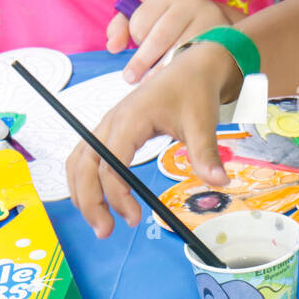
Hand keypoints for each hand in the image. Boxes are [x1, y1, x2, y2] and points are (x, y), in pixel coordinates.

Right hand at [66, 42, 236, 237]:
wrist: (192, 67)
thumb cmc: (194, 90)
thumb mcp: (203, 121)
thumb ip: (205, 153)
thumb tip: (219, 183)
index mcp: (130, 119)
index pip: (110, 165)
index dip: (117, 195)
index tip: (135, 219)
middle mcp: (111, 122)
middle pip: (83, 166)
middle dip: (89, 202)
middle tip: (106, 231)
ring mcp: (107, 124)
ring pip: (78, 161)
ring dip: (81, 193)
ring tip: (100, 221)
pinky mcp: (110, 129)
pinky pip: (85, 156)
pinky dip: (83, 179)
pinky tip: (96, 199)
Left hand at [106, 0, 229, 83]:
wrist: (215, 24)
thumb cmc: (171, 22)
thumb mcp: (146, 17)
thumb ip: (122, 28)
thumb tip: (113, 46)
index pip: (139, 23)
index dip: (134, 41)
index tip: (134, 48)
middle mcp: (188, 0)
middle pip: (159, 38)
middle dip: (141, 62)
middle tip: (132, 78)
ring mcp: (208, 17)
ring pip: (178, 51)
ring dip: (161, 71)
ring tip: (151, 82)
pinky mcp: (222, 35)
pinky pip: (197, 59)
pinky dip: (183, 71)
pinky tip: (176, 76)